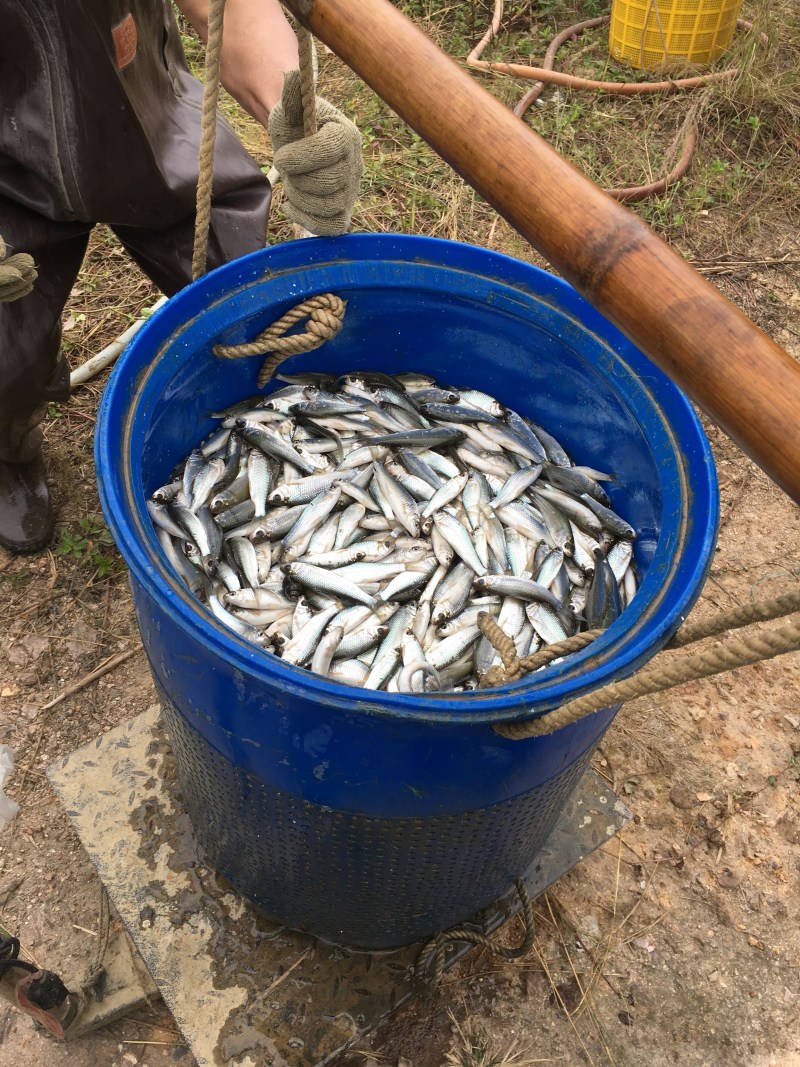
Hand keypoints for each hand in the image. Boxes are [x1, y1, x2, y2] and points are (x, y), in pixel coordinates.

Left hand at [268, 70, 362, 235]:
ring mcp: (352, 191)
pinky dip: (307, 220)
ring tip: (292, 185)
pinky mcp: (344, 212)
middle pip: (328, 182)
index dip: (300, 158)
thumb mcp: (289, 109)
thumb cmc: (293, 126)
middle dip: (298, 179)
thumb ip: (291, 96)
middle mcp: (356, 164)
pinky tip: (291, 206)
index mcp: (346, 135)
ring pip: (328, 206)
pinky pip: (331, 227)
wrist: (296, 148)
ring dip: (300, 198)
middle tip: (287, 171)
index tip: (280, 156)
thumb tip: (289, 75)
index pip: (328, 151)